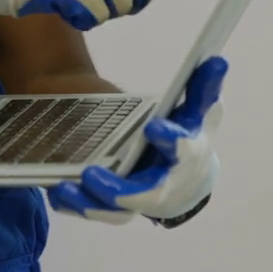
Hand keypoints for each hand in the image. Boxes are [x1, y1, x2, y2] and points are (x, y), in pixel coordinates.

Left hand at [49, 56, 226, 224]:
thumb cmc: (188, 136)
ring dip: (91, 202)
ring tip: (64, 188)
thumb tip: (216, 60)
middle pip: (148, 194)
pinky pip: (98, 212)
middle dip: (122, 189)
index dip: (171, 140)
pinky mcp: (119, 207)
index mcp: (188, 155)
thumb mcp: (199, 111)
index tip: (153, 127)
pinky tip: (56, 193)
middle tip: (92, 174)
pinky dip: (76, 206)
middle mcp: (167, 184)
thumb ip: (202, 88)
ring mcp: (142, 200)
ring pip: (119, 211)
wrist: (187, 179)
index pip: (185, 150)